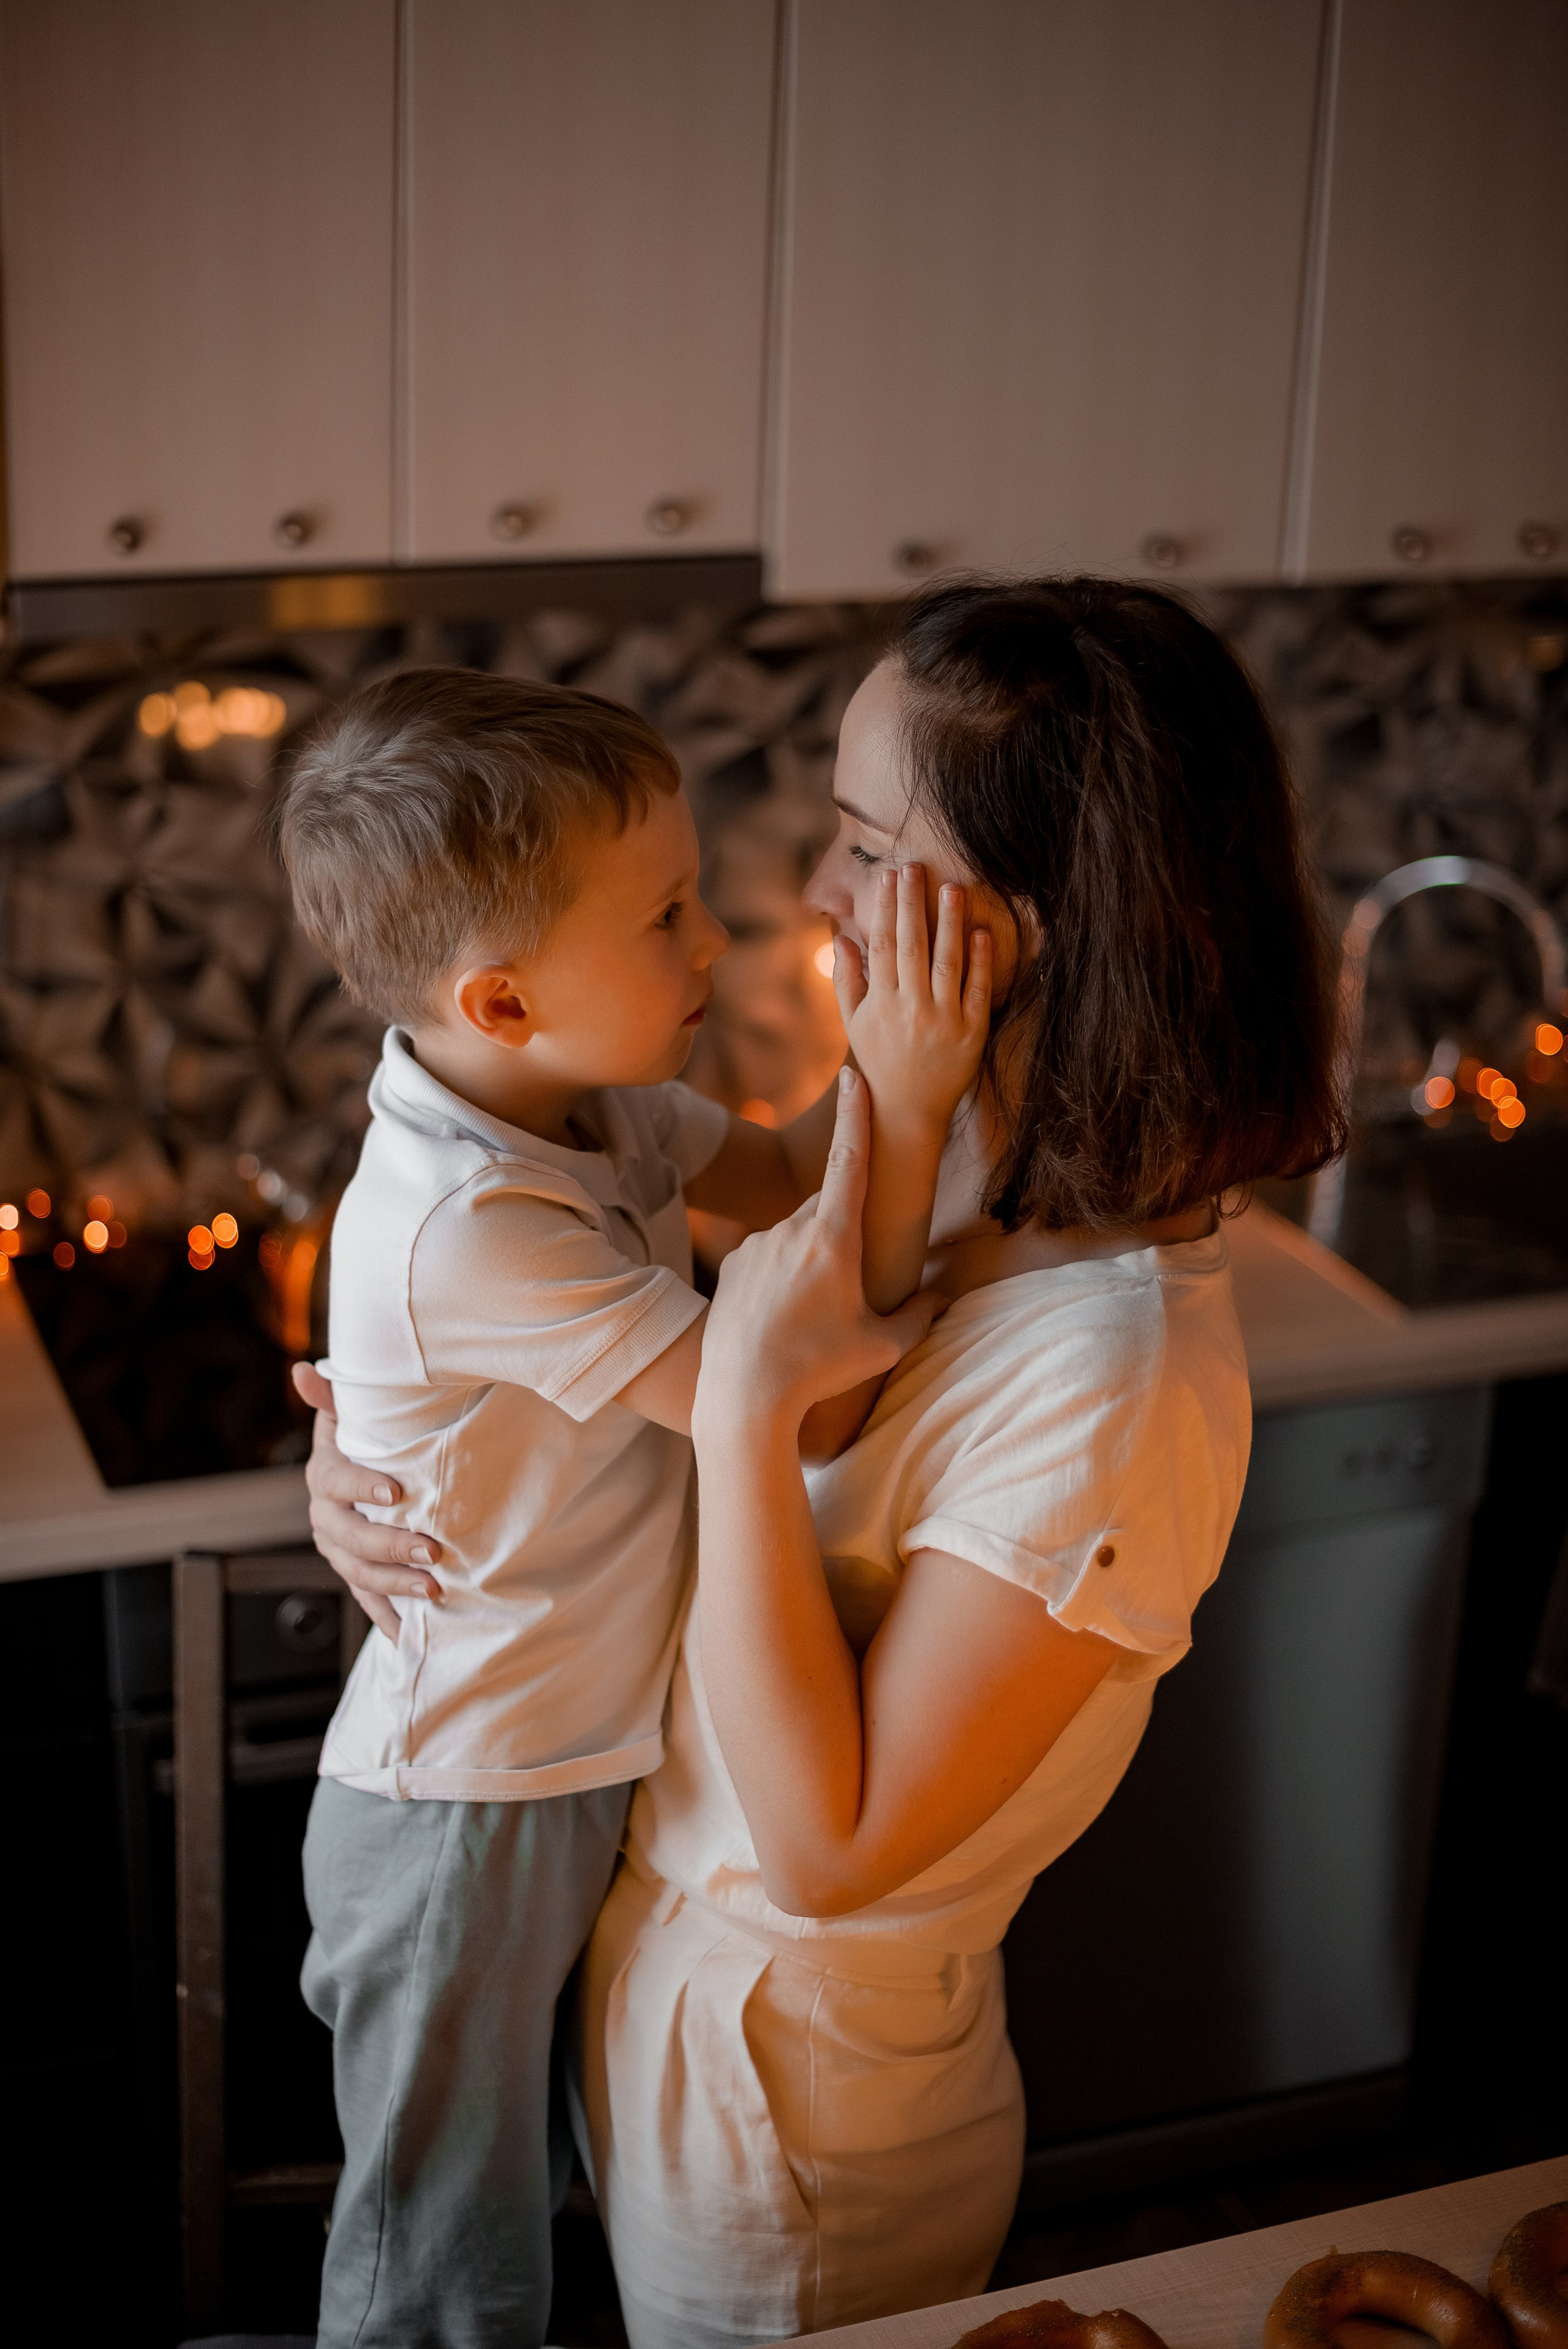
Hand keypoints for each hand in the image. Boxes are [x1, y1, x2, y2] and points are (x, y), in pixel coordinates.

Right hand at [291, 1361, 442, 1639]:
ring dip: (395, 1585)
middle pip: (352, 1537)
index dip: (363, 1486)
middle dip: (392, 1546)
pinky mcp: (354, 1576)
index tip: (397, 1491)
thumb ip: (333, 1396)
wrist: (363, 1480)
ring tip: (434, 1590)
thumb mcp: (352, 1416)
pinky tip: (414, 1634)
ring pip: (360, 1573)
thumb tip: (301, 1370)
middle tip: (434, 1550)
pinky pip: (368, 1601)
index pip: (338, 1481)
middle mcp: (325, 1517)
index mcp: (325, 1476)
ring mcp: (338, 1551)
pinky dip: (389, 1619)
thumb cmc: (365, 1440)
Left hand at [694, 1067, 939, 1431]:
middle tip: (845, 1289)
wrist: (744, 1395)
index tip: (853, 1075)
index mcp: (833, 1239)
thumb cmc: (819, 1370)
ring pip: (796, 1235)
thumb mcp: (882, 1346)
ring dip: (810, 1260)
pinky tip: (778, 1317)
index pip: (848, 1161)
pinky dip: (779, 1274)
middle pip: (828, 1208)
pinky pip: (766, 1254)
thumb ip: (919, 1316)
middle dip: (844, 1232)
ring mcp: (756, 1243)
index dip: (855, 1116)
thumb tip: (942, 1297)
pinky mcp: (732, 1262)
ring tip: (809, 1316)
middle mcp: (791, 1230)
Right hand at [832, 864, 990, 1141]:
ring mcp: (943, 1020)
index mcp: (880, 1002)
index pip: (881, 945)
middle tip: (916, 866)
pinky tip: (982, 932)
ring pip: (946, 962)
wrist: (908, 1111)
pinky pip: (976, 990)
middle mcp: (910, 1008)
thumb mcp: (854, 1023)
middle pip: (911, 946)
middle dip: (913, 903)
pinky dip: (980, 961)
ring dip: (949, 923)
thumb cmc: (879, 1062)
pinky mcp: (972, 1033)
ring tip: (952, 888)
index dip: (885, 907)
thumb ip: (847, 980)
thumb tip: (841, 937)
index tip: (889, 876)